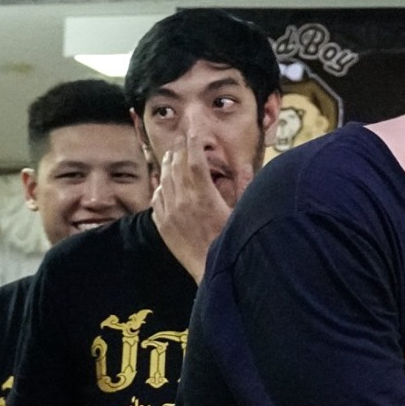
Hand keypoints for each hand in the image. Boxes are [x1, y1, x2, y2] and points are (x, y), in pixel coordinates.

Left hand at [151, 110, 231, 281]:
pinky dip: (161, 186)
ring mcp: (170, 214)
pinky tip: (165, 183)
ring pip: (164, 181)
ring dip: (168, 164)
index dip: (194, 143)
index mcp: (204, 197)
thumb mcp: (243, 213)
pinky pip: (157, 199)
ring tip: (172, 154)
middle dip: (180, 148)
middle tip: (183, 136)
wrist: (213, 273)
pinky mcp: (163, 226)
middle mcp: (183, 203)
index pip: (194, 161)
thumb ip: (243, 187)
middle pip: (176, 166)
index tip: (195, 132)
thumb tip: (246, 166)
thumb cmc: (233, 244)